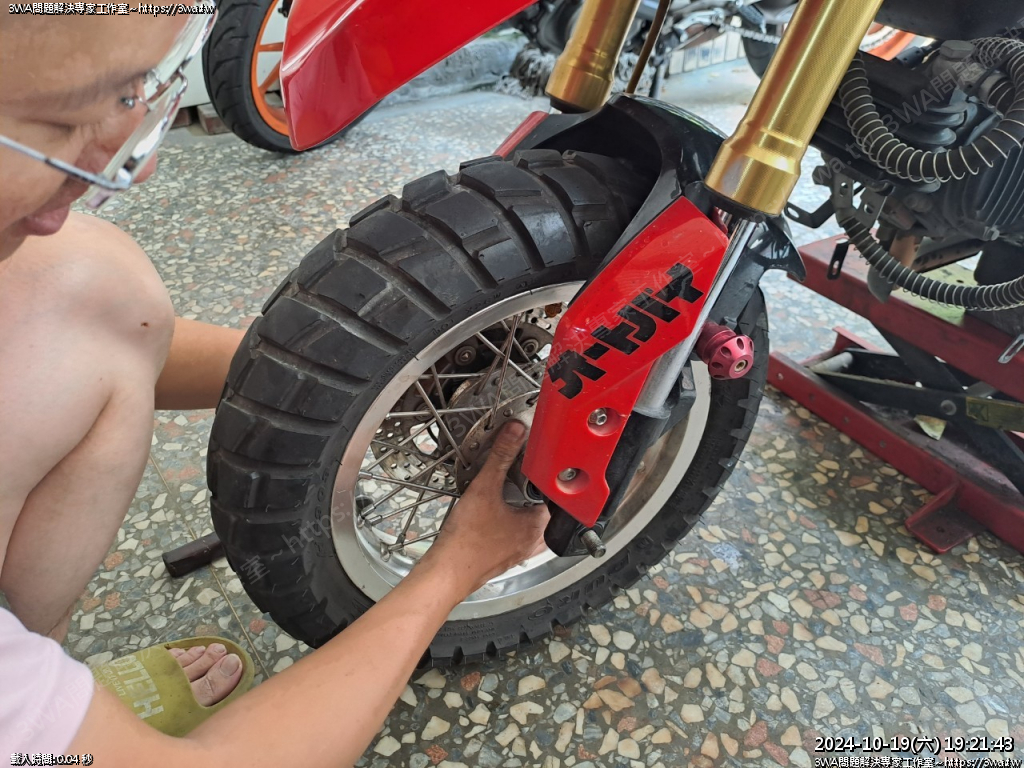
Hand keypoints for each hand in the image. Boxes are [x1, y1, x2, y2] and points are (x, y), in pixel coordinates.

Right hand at [418, 421, 549, 597]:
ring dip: (522, 510)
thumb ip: (500, 457)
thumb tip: (515, 433)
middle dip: (532, 492)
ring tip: (506, 494)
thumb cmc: (466, 542)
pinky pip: (514, 537)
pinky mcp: (503, 558)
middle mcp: (533, 542)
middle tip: (519, 476)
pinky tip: (493, 516)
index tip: (535, 463)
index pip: (554, 495)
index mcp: (538, 526)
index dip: (545, 476)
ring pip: (530, 525)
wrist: (446, 572)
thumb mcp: (484, 489)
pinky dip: (509, 524)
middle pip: (543, 509)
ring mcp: (519, 552)